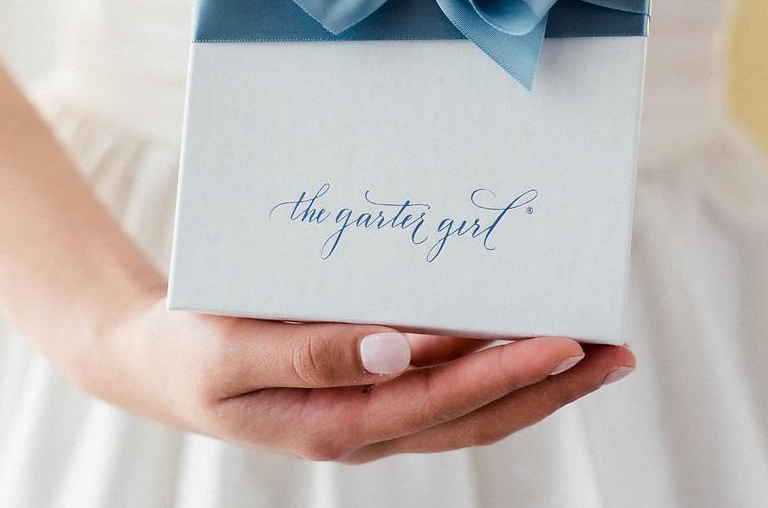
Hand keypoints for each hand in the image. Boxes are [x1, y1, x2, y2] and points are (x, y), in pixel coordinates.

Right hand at [74, 284, 634, 463]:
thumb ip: (310, 355)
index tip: (566, 340)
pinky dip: (493, 370)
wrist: (153, 362)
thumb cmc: (189, 351)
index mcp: (336, 424)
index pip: (443, 406)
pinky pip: (445, 390)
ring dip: (535, 384)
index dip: (507, 376)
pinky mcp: (368, 391)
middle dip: (550, 386)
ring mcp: (372, 414)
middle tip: (614, 349)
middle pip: (477, 417)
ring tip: (594, 351)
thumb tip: (398, 348)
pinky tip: (518, 342)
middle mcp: (367, 427)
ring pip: (471, 410)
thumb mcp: (232, 355)